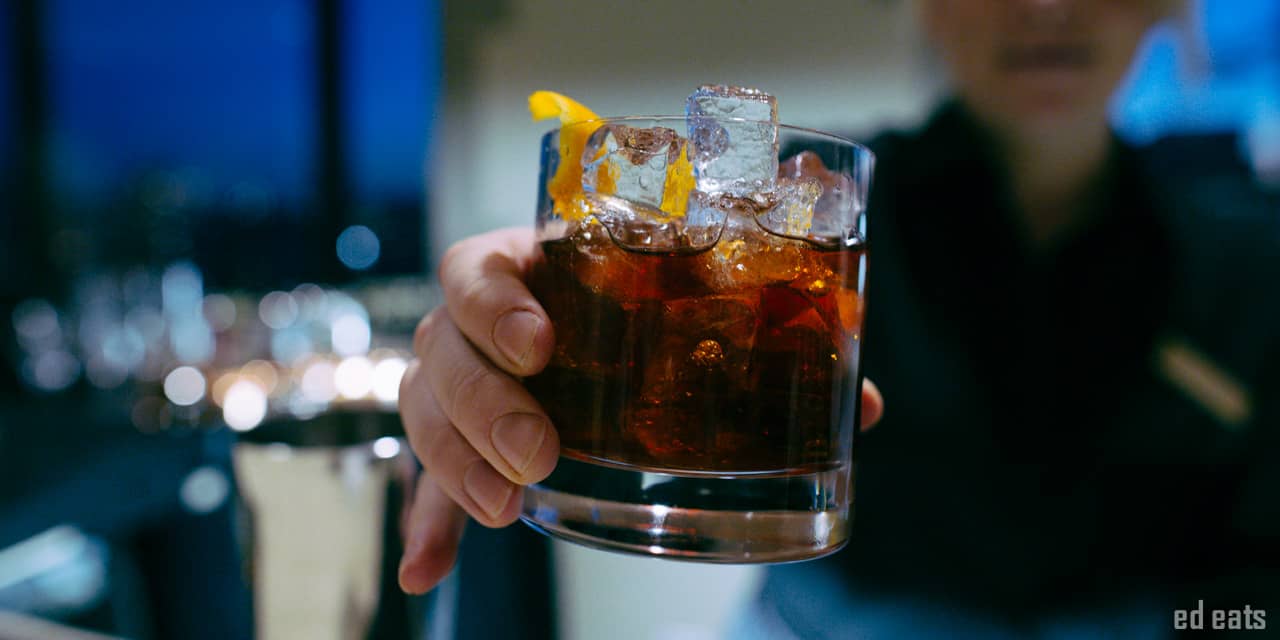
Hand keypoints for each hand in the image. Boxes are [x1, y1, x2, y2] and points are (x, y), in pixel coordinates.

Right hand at [397, 227, 883, 593]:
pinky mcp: (458, 438)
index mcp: (528, 264)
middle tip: (537, 452)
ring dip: (457, 466)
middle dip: (486, 406)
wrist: (590, 307)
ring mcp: (459, 378)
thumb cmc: (643, 291)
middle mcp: (477, 321)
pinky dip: (429, 525)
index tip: (540, 345)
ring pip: (426, 411)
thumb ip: (768, 333)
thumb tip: (862, 406)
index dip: (497, 303)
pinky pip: (427, 478)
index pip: (479, 268)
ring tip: (504, 512)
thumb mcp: (692, 295)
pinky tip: (428, 572)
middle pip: (447, 351)